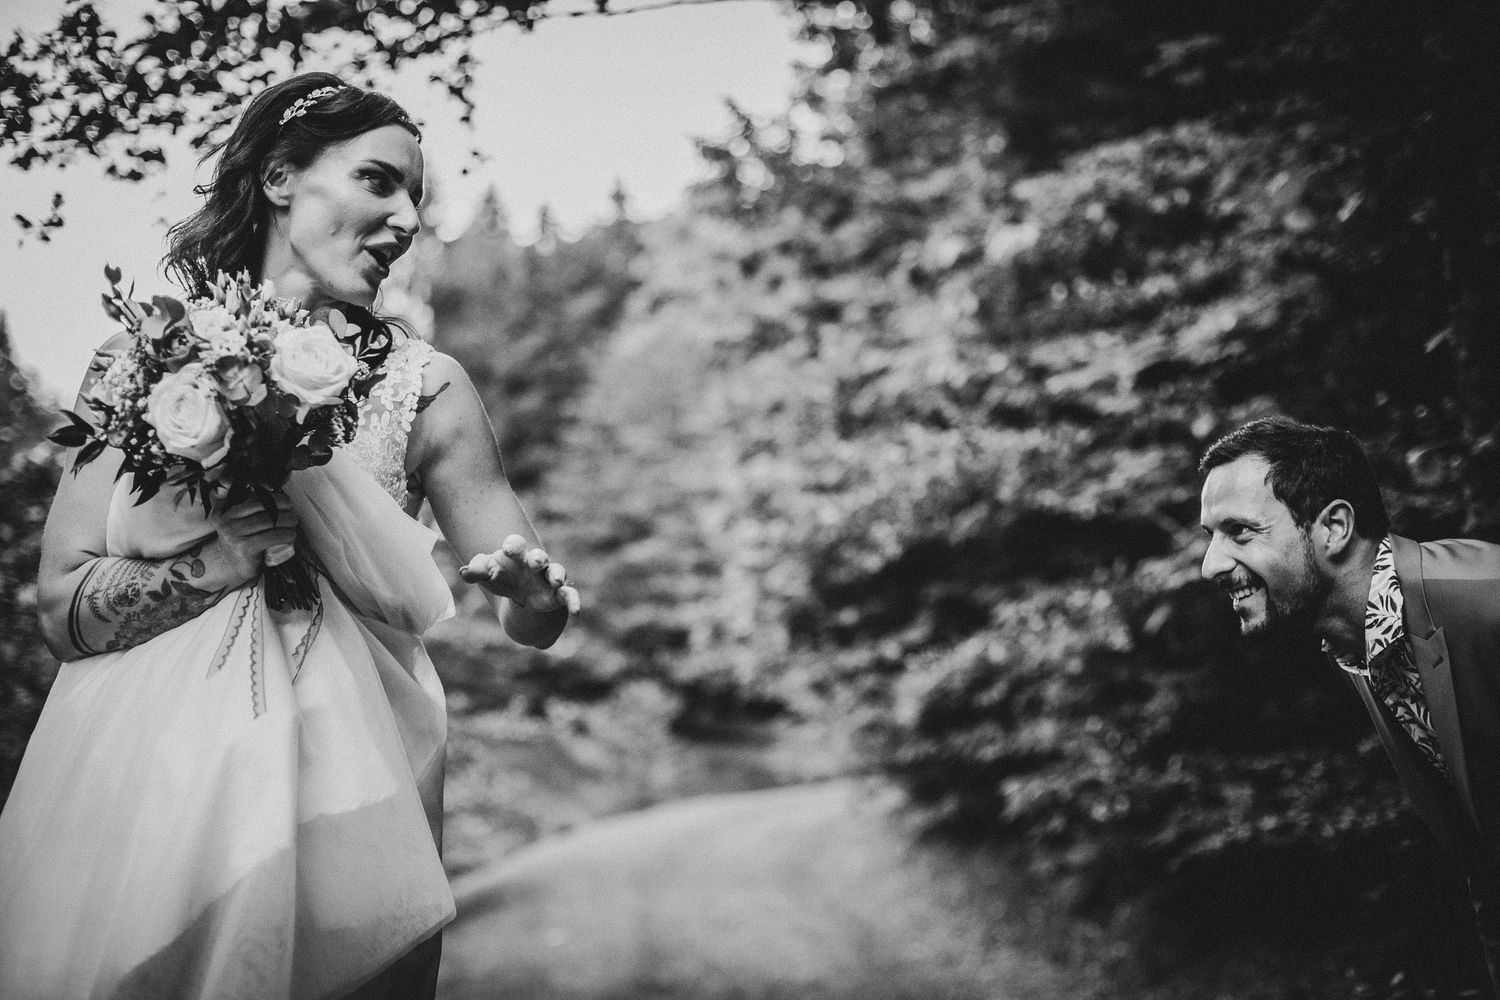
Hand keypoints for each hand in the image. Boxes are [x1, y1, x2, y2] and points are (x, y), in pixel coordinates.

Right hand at [209, 493, 298, 586]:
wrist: (227, 566)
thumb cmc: (237, 540)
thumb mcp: (233, 519)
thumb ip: (242, 503)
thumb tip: (268, 490)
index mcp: (225, 511)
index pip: (254, 498)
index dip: (274, 498)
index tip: (286, 502)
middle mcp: (228, 522)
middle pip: (264, 509)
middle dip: (283, 510)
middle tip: (292, 514)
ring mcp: (235, 536)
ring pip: (269, 521)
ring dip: (287, 522)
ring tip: (293, 524)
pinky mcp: (245, 548)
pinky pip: (271, 537)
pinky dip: (286, 535)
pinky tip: (291, 536)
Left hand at [459, 534, 580, 615]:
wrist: (521, 595)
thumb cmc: (503, 577)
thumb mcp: (487, 574)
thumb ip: (476, 571)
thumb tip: (464, 572)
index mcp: (518, 555)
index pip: (516, 545)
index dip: (513, 546)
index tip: (506, 549)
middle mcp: (536, 564)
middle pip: (539, 557)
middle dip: (538, 558)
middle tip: (535, 560)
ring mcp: (549, 579)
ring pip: (557, 572)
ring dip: (558, 575)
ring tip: (556, 580)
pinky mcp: (558, 595)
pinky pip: (569, 596)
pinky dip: (574, 602)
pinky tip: (576, 611)